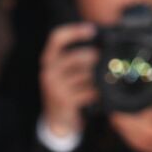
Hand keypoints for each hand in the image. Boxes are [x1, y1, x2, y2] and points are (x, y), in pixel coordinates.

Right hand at [40, 22, 99, 137]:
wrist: (56, 121)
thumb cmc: (65, 92)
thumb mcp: (64, 73)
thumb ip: (75, 60)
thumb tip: (99, 48)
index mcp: (48, 60)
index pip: (57, 38)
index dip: (75, 31)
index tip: (92, 30)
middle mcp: (48, 71)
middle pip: (77, 57)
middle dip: (93, 58)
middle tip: (103, 61)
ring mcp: (55, 87)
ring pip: (85, 75)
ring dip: (97, 78)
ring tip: (102, 80)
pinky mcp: (65, 100)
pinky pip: (88, 91)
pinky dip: (97, 92)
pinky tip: (99, 94)